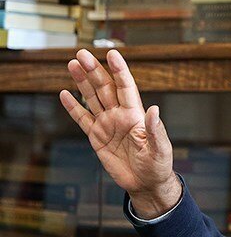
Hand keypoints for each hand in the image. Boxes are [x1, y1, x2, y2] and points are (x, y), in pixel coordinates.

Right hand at [59, 49, 181, 217]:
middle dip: (94, 70)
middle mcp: (120, 116)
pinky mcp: (97, 137)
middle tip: (81, 53)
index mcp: (136, 115)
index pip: (126, 88)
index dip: (119, 71)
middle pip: (105, 88)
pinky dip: (73, 107)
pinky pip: (82, 119)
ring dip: (82, 82)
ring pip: (92, 98)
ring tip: (72, 64)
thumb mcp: (160, 149)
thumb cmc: (158, 165)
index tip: (112, 54)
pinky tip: (64, 94)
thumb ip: (155, 130)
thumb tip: (154, 110)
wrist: (146, 183)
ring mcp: (107, 125)